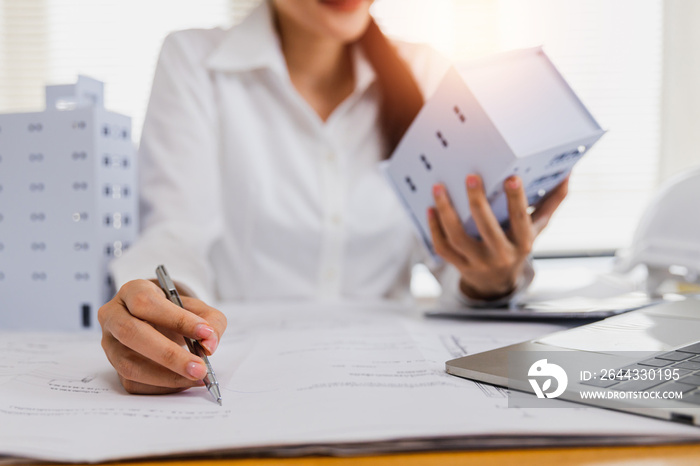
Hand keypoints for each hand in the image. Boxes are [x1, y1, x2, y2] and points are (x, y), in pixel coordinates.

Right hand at [98, 279, 226, 394]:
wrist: (159, 322)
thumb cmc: (176, 313)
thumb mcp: (197, 309)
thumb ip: (211, 321)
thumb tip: (209, 346)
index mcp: (132, 291)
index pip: (147, 303)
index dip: (176, 319)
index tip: (205, 332)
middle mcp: (114, 316)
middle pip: (132, 334)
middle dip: (169, 355)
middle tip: (200, 368)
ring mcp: (109, 343)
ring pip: (129, 365)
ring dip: (166, 376)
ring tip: (196, 378)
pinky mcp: (114, 367)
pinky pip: (133, 382)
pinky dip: (162, 386)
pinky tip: (184, 382)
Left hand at [428, 174, 568, 300]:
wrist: (497, 284)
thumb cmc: (518, 247)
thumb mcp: (537, 229)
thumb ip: (551, 203)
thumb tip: (567, 174)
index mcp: (523, 243)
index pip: (521, 219)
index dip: (516, 199)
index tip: (511, 178)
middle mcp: (500, 255)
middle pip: (486, 228)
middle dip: (477, 202)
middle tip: (470, 177)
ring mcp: (477, 262)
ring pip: (457, 238)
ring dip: (446, 212)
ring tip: (438, 188)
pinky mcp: (458, 265)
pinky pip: (442, 247)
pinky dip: (434, 227)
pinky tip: (430, 208)